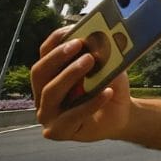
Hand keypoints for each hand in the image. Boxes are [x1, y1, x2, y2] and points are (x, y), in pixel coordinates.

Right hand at [31, 27, 131, 141]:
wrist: (121, 114)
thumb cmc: (110, 87)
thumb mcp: (108, 67)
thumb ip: (102, 55)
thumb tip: (103, 38)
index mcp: (50, 74)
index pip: (44, 54)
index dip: (55, 41)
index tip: (71, 30)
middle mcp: (42, 93)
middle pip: (39, 72)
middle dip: (58, 56)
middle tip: (79, 44)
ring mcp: (47, 114)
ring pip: (50, 92)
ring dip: (70, 74)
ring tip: (91, 60)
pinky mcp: (57, 131)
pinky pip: (71, 116)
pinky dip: (90, 103)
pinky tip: (107, 92)